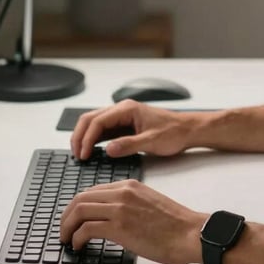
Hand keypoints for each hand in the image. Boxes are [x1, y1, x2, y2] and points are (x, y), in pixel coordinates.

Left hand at [59, 179, 207, 263]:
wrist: (190, 233)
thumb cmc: (175, 224)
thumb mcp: (148, 202)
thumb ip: (129, 203)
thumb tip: (111, 217)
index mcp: (129, 185)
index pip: (93, 191)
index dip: (77, 206)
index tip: (73, 218)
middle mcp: (122, 193)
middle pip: (80, 199)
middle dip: (67, 216)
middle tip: (64, 230)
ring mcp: (120, 209)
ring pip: (79, 212)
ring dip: (68, 227)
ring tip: (68, 240)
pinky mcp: (120, 228)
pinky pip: (87, 229)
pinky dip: (77, 238)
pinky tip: (79, 246)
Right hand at [70, 100, 196, 159]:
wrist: (187, 130)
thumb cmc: (173, 132)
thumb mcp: (152, 141)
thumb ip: (129, 145)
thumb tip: (108, 150)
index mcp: (127, 109)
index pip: (97, 121)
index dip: (86, 138)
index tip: (83, 154)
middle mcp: (122, 110)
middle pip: (90, 119)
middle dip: (80, 136)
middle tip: (76, 155)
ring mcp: (122, 116)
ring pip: (94, 123)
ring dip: (85, 137)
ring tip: (80, 154)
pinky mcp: (125, 125)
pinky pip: (103, 130)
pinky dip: (94, 139)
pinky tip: (91, 151)